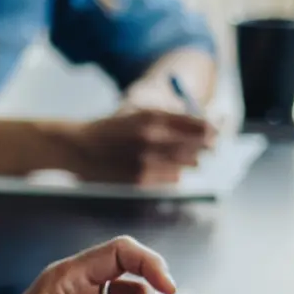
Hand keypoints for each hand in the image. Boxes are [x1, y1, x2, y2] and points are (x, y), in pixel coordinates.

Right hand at [63, 107, 214, 184]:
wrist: (77, 147)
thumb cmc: (110, 129)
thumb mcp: (139, 115)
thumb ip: (169, 121)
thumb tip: (203, 129)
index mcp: (153, 116)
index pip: (199, 125)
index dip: (213, 130)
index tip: (216, 133)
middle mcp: (152, 138)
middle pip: (197, 146)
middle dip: (206, 148)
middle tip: (209, 149)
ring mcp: (147, 160)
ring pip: (187, 165)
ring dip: (190, 162)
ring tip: (187, 159)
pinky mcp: (140, 179)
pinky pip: (172, 179)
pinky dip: (174, 174)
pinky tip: (166, 169)